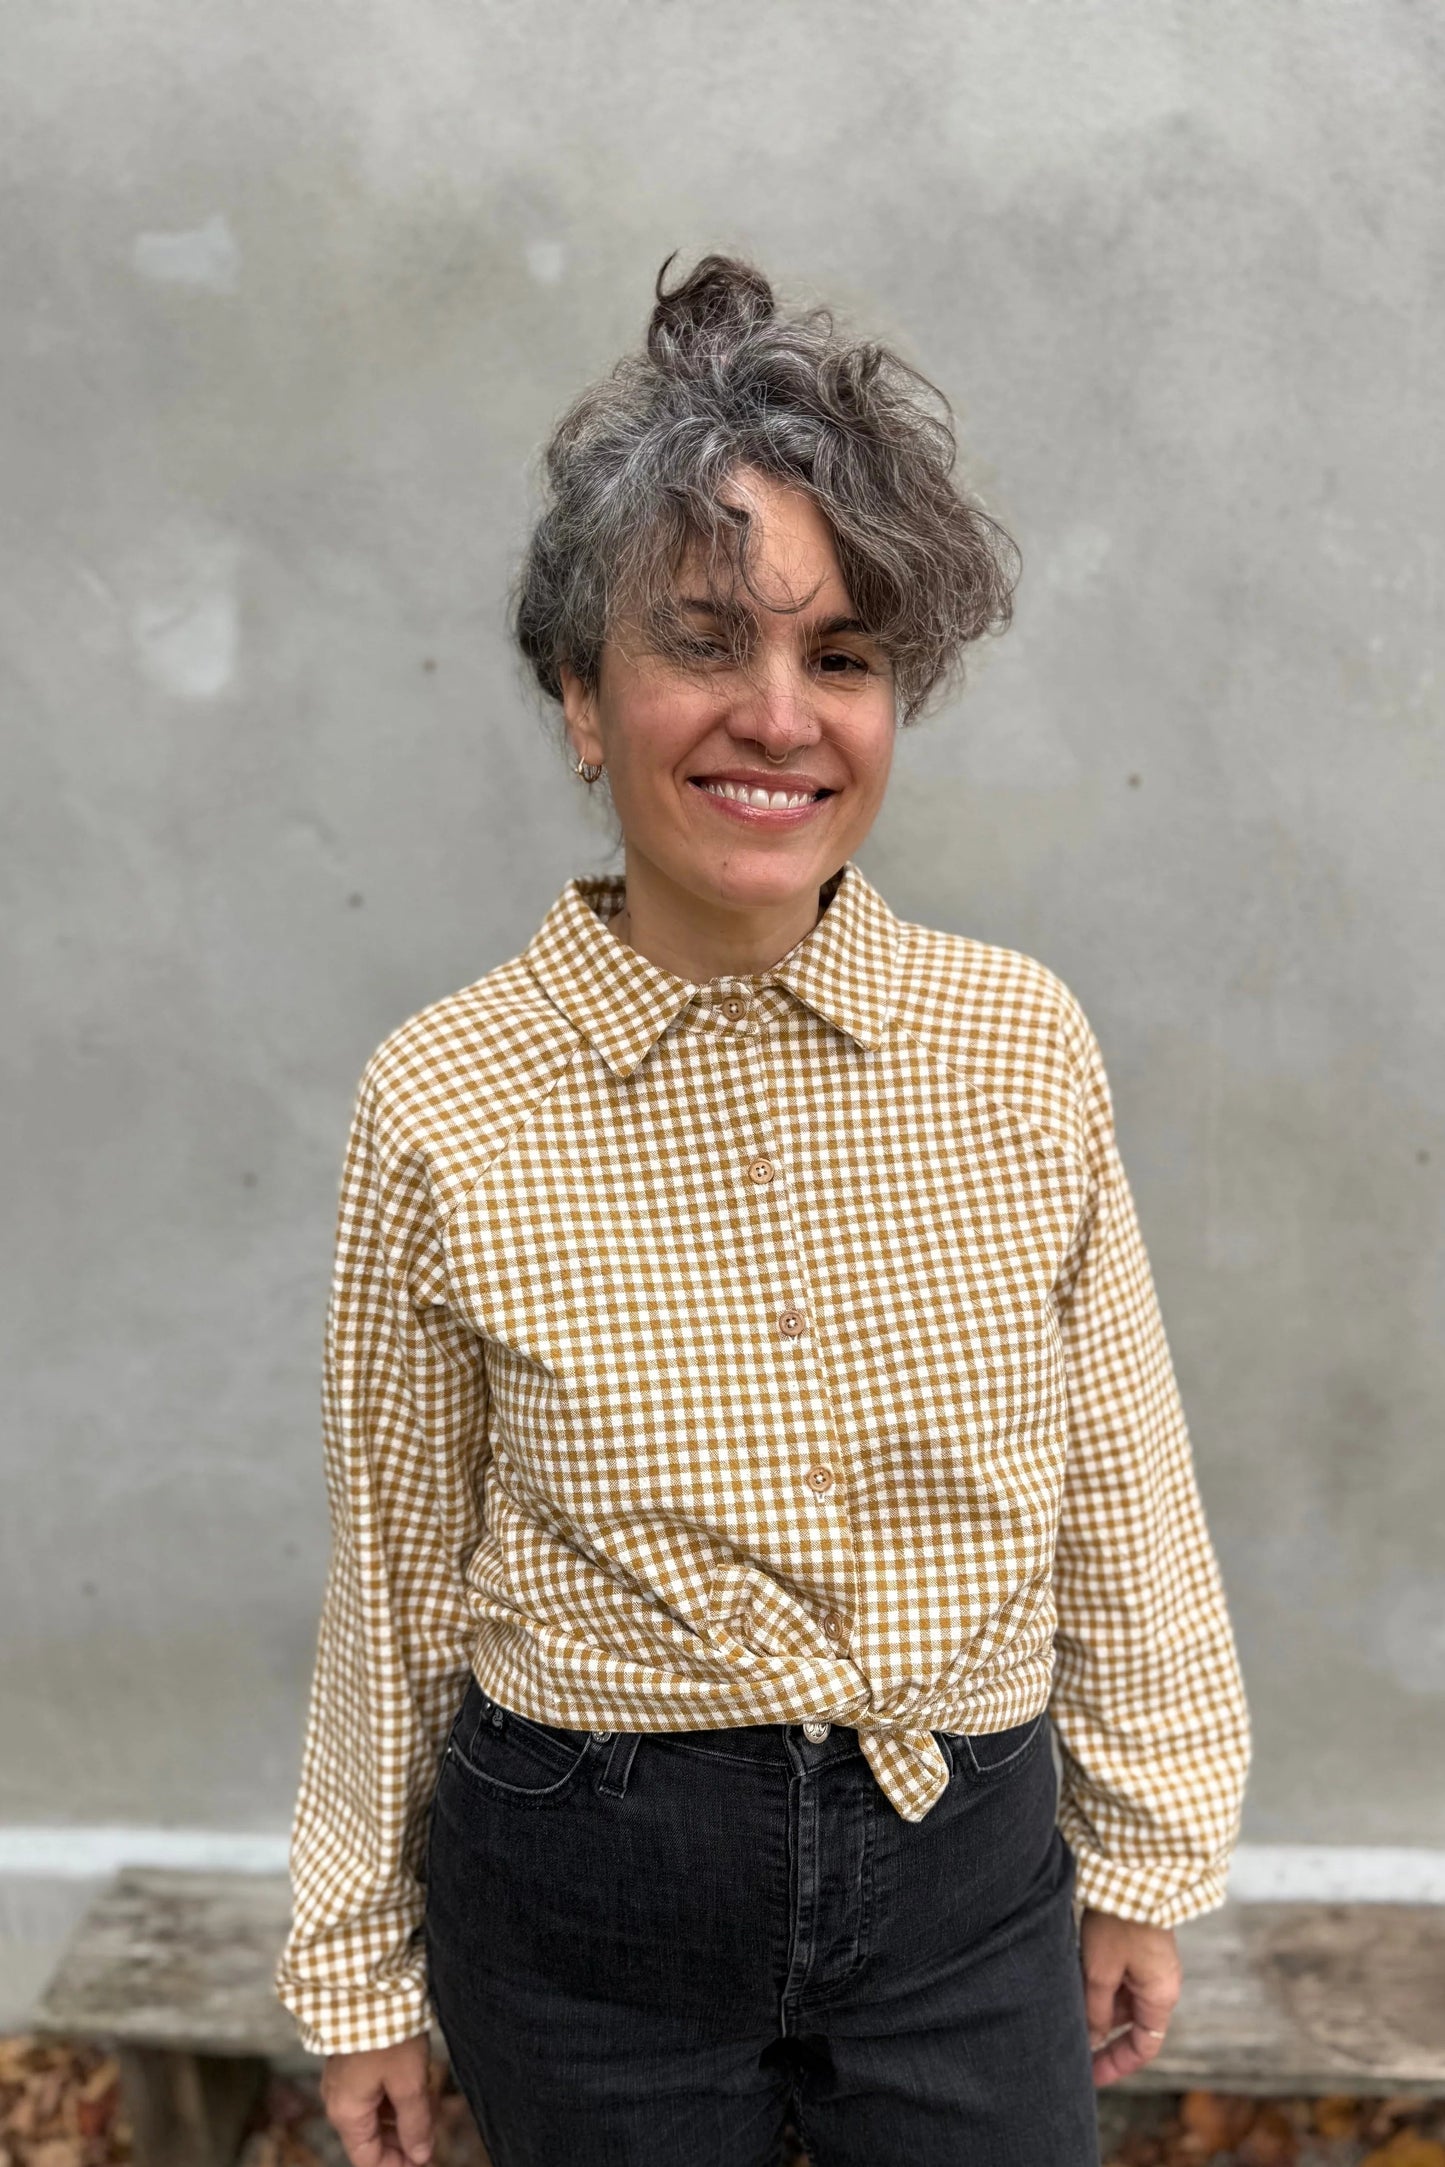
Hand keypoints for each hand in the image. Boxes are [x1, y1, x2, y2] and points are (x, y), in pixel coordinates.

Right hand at [320, 2034, 434, 2166]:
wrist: (366, 1983)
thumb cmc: (387, 2032)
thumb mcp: (409, 2081)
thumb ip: (416, 2123)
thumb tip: (421, 2155)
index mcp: (347, 2113)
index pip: (369, 2160)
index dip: (399, 2166)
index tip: (426, 2161)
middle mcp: (338, 2100)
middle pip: (371, 2138)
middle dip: (403, 2141)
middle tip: (434, 2134)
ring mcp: (342, 2080)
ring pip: (373, 2113)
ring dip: (401, 2117)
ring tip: (431, 2108)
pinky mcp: (350, 2061)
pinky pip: (371, 2092)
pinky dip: (393, 2097)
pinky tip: (416, 2088)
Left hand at [1077, 1909, 1181, 2087]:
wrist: (1131, 1871)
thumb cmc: (1119, 1921)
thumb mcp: (1101, 1971)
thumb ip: (1096, 2011)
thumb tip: (1091, 2040)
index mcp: (1161, 1996)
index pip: (1144, 2047)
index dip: (1116, 2064)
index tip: (1089, 2076)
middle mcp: (1161, 1984)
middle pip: (1131, 2024)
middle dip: (1100, 2036)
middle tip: (1068, 2046)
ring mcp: (1150, 1965)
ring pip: (1121, 1999)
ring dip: (1096, 2007)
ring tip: (1064, 2012)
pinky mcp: (1138, 1947)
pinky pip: (1120, 1978)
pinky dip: (1098, 1986)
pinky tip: (1073, 1984)